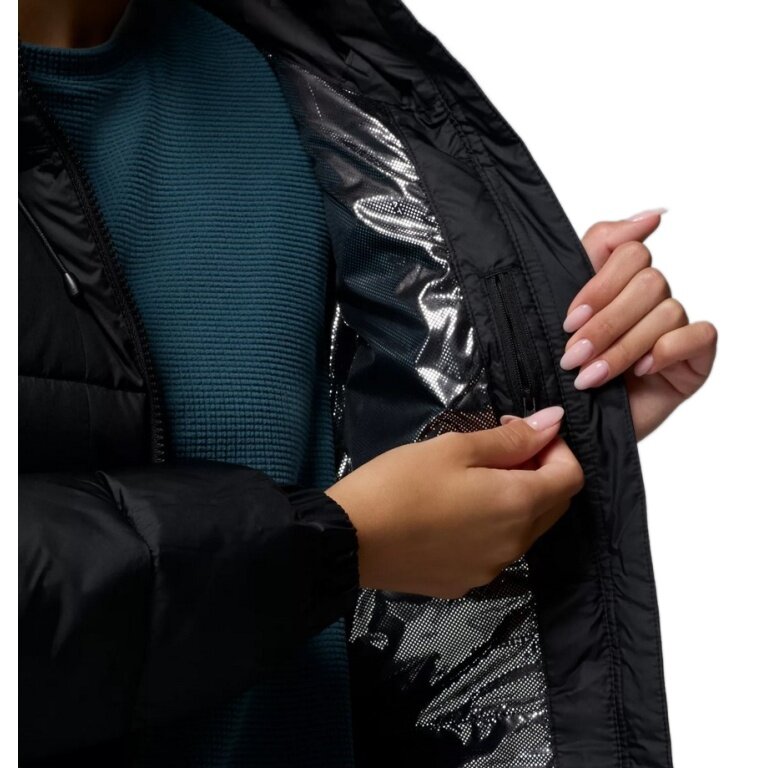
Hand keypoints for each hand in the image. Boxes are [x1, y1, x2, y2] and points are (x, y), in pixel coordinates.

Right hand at [326, 406, 583, 598]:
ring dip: (516, 498)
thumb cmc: (400, 484)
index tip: (520, 430)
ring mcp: (492, 569)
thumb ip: (511, 439)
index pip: (572, 476)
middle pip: (554, 504)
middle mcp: (516, 544)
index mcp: (518, 505)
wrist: (349, 540)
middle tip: (496, 447)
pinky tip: (453, 512)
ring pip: (525, 528)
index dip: (556, 447)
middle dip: (539, 470)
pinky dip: (492, 525)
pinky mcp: (466, 583)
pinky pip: (496, 549)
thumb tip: (553, 421)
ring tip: (472, 477)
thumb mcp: (454, 448)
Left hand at [560, 209, 717, 440]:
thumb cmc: (564, 371)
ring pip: (666, 311)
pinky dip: (667, 350)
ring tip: (591, 377)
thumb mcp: (562, 306)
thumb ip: (599, 248)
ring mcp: (675, 328)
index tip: (569, 319)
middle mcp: (650, 300)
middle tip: (573, 356)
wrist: (573, 427)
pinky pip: (700, 334)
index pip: (630, 253)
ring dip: (623, 347)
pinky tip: (640, 371)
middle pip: (648, 282)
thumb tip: (653, 214)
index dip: (599, 286)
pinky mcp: (695, 358)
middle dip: (605, 323)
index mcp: (619, 282)